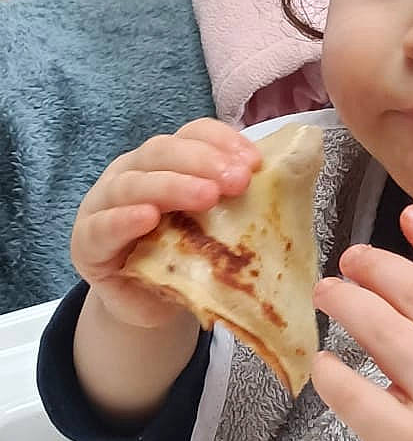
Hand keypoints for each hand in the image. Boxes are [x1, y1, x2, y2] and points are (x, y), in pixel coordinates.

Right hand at [71, 118, 259, 330]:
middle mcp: (133, 172)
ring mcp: (105, 204)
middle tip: (238, 181)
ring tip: (205, 197)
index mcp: (167, 161)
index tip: (255, 162)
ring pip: (133, 183)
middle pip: (163, 151)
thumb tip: (295, 183)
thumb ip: (243, 205)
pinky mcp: (88, 243)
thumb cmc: (187, 259)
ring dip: (172, 185)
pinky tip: (147, 218)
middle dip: (203, 162)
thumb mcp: (219, 228)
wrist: (150, 307)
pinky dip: (124, 219)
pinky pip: (103, 226)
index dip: (222, 141)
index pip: (192, 133)